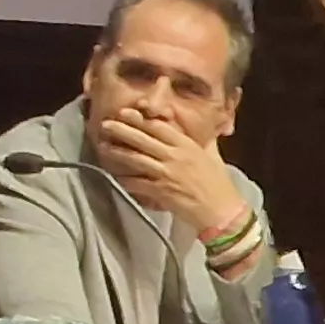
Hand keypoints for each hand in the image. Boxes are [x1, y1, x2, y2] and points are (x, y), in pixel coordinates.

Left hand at [90, 105, 248, 232]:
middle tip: (104, 124)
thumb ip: (204, 140)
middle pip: (142, 139)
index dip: (139, 119)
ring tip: (101, 146)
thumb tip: (204, 128)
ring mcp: (166, 174)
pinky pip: (136, 182)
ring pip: (135, 159)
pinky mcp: (160, 191)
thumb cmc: (219, 183)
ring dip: (116, 152)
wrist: (222, 211)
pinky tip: (113, 174)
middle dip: (121, 130)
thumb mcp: (212, 156)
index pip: (159, 127)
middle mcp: (174, 156)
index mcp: (187, 145)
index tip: (124, 112)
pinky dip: (123, 179)